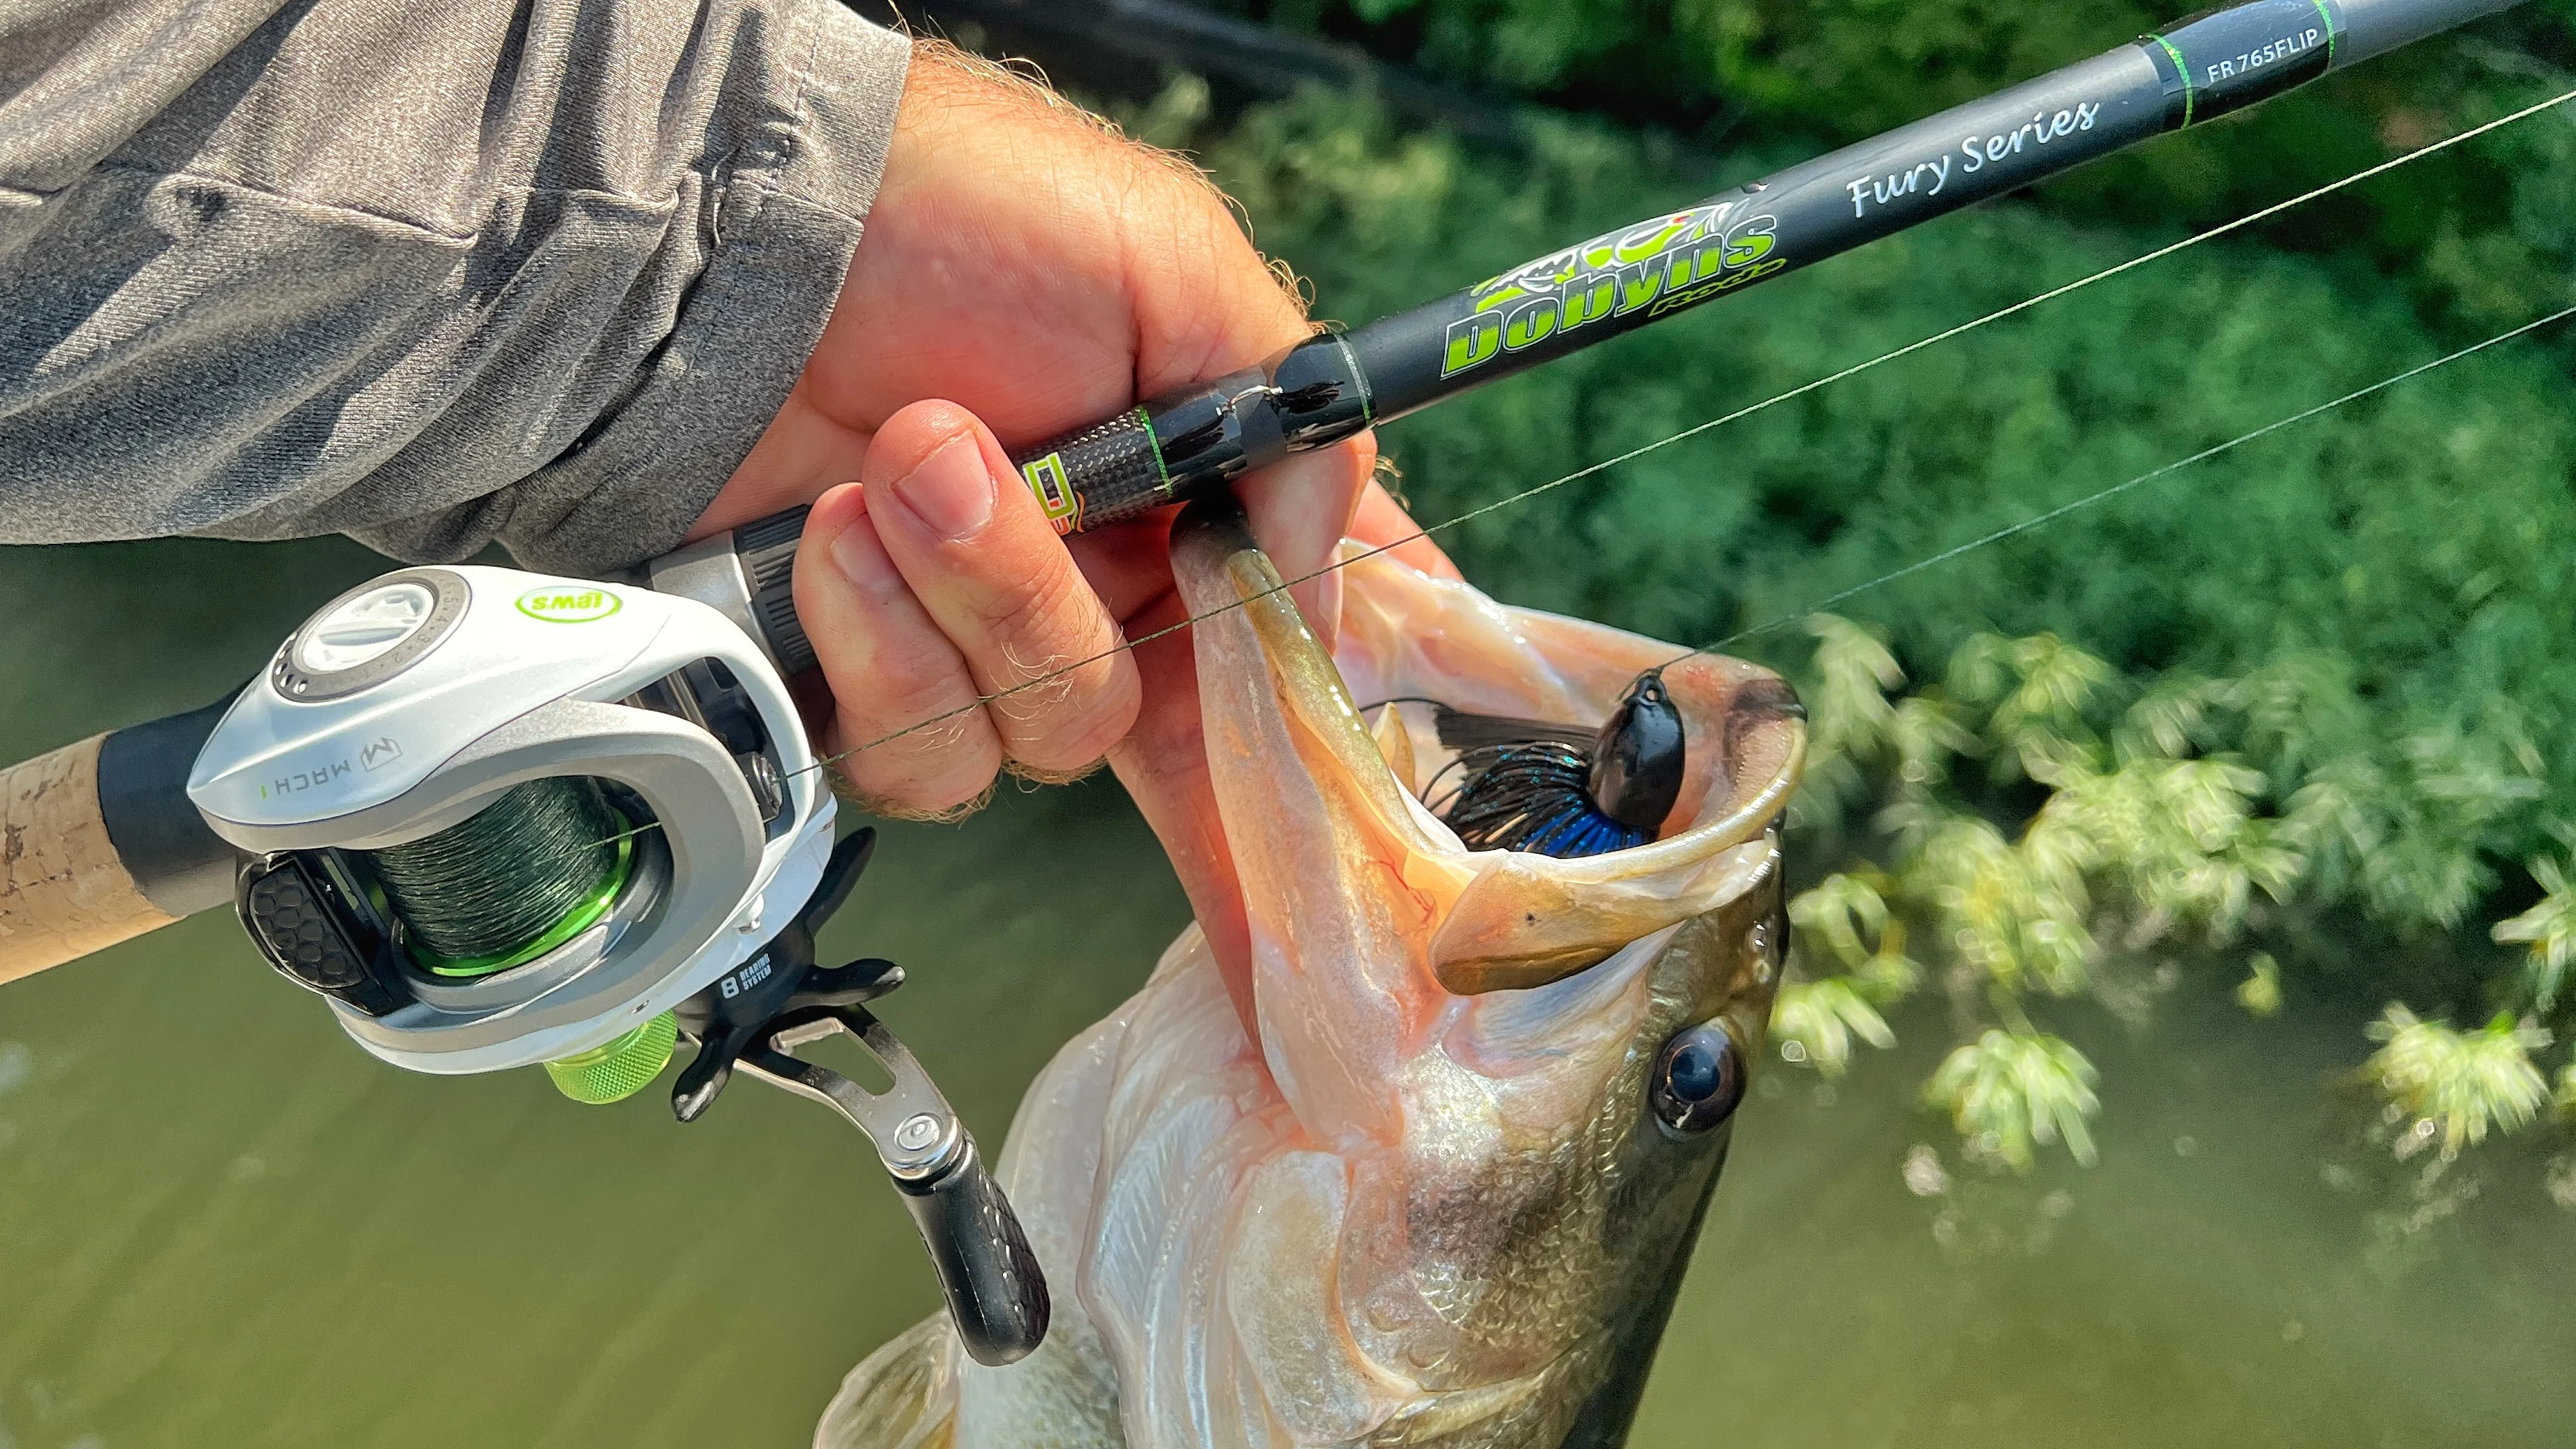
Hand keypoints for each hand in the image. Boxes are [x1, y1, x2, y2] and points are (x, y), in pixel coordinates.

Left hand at [695, 43, 1452, 1015]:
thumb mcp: (1173, 266)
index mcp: (1195, 500)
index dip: (1322, 732)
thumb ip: (1285, 431)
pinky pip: (916, 754)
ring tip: (894, 467)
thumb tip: (1319, 577)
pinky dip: (877, 645)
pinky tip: (830, 535)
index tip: (1345, 815)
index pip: (1296, 643)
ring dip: (971, 601)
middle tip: (991, 474)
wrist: (741, 231)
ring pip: (1043, 739)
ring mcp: (978, 644)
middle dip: (1063, 605)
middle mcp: (1102, 588)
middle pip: (1167, 722)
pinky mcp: (862, 684)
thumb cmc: (959, 211)